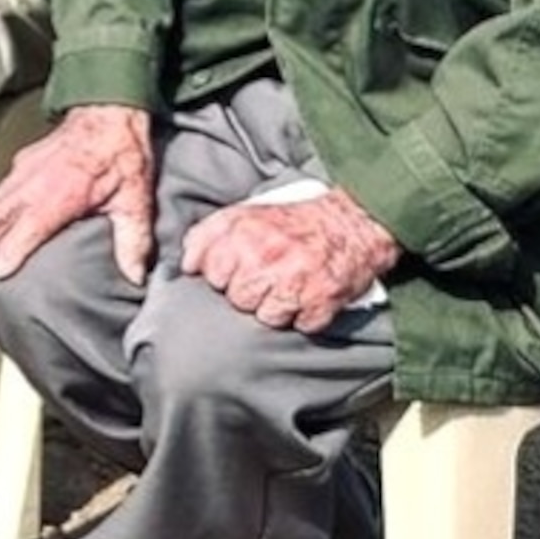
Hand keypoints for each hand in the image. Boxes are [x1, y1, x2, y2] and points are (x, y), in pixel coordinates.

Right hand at [0, 102, 156, 286]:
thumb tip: (134, 276)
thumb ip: (133, 240)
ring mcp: (23, 171)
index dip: (9, 253)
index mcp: (58, 196)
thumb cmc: (121, 153)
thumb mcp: (136, 200)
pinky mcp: (22, 162)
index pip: (24, 230)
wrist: (109, 112)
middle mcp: (33, 184)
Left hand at [181, 191, 398, 331]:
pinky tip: (307, 297)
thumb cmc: (291, 221)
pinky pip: (301, 324)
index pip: (210, 274)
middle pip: (238, 299)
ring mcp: (296, 280)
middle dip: (248, 294)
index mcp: (243, 232)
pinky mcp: (323, 300)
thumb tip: (186, 265)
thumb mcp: (243, 214)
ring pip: (266, 317)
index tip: (233, 271)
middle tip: (264, 280)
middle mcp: (267, 255)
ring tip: (286, 289)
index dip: (220, 276)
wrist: (352, 221)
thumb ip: (207, 235)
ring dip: (275, 308)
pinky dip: (304, 316)